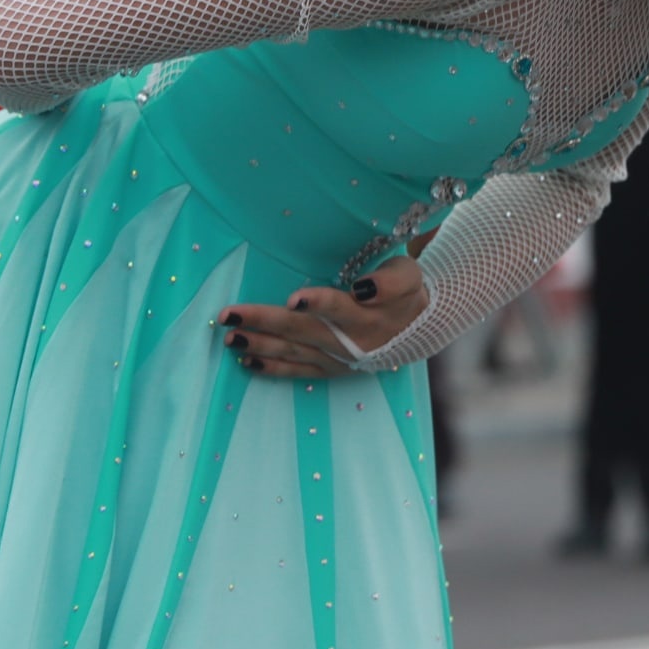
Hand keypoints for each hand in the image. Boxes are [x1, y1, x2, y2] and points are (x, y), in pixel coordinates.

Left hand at [217, 256, 428, 378]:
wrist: (419, 329)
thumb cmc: (406, 293)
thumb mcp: (408, 276)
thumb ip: (389, 281)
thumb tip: (363, 288)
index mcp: (367, 314)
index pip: (339, 307)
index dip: (318, 303)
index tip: (293, 297)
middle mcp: (349, 341)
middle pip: (302, 331)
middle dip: (264, 322)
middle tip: (229, 314)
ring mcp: (337, 359)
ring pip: (293, 352)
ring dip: (260, 346)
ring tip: (230, 339)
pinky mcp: (330, 370)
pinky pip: (298, 372)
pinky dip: (272, 369)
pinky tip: (247, 363)